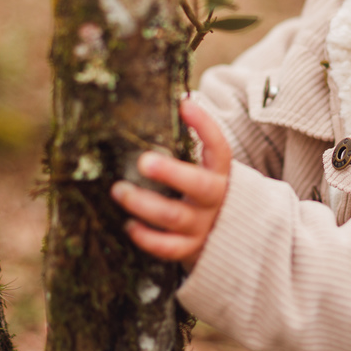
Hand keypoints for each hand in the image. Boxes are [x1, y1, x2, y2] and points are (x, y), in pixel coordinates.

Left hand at [111, 98, 231, 270]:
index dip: (205, 125)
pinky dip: (147, 238)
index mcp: (221, 173)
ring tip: (118, 191)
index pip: (219, 147)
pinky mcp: (190, 249)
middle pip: (199, 185)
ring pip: (175, 217)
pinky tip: (129, 225)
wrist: (231, 236)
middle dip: (171, 173)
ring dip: (144, 204)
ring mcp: (203, 225)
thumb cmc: (205, 190)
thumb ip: (189, 144)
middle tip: (143, 161)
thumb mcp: (206, 168)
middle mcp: (215, 199)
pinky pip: (168, 248)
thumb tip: (167, 102)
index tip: (184, 104)